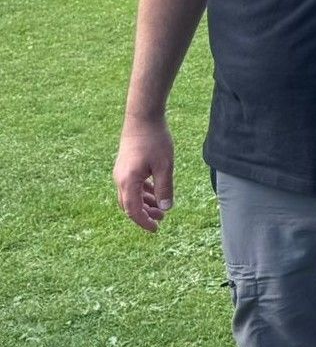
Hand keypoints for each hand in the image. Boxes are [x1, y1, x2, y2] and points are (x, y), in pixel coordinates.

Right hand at [113, 115, 174, 232]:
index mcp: (128, 182)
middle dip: (144, 214)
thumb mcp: (165, 166)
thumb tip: (165, 208)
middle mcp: (120, 179)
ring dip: (145, 203)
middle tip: (161, 219)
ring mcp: (121, 171)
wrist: (143, 117)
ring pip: (130, 195)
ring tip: (162, 207)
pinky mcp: (125, 164)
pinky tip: (155, 191)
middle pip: (129, 205)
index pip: (133, 210)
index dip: (144, 222)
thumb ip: (164, 188)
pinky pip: (132, 184)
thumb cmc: (155, 140)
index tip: (156, 229)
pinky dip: (143, 191)